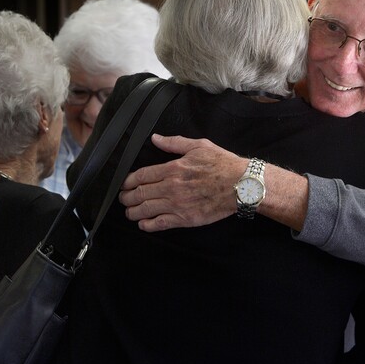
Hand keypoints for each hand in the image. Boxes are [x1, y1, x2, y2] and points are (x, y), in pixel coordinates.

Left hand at [119, 134, 247, 231]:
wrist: (241, 184)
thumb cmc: (223, 164)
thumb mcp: (199, 146)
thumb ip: (174, 143)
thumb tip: (155, 138)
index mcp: (173, 168)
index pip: (142, 176)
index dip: (128, 181)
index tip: (124, 184)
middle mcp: (171, 187)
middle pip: (140, 193)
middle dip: (127, 197)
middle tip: (123, 199)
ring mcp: (177, 204)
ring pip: (145, 210)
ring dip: (133, 211)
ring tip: (130, 212)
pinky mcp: (185, 218)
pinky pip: (160, 224)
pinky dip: (148, 225)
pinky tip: (143, 224)